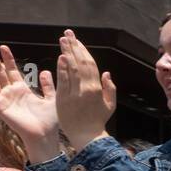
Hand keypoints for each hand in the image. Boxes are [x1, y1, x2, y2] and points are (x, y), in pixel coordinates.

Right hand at [0, 42, 59, 157]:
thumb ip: (47, 85)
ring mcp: (4, 99)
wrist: (46, 135)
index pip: (11, 70)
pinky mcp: (0, 107)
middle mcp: (11, 93)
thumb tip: (45, 71)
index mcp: (22, 90)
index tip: (4, 47)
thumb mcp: (51, 99)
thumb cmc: (49, 121)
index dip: (7, 59)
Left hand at [54, 30, 115, 151]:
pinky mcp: (63, 98)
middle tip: (68, 34)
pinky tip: (60, 57)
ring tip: (62, 40)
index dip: (83, 51)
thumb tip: (106, 73)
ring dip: (66, 52)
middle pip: (79, 63)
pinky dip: (61, 68)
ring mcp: (73, 93)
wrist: (86, 135)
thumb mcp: (110, 105)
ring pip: (70, 68)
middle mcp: (86, 88)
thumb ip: (110, 88)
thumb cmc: (98, 120)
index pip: (90, 65)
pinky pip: (62, 80)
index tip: (77, 41)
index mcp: (97, 88)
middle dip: (74, 47)